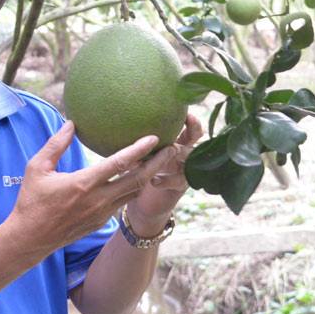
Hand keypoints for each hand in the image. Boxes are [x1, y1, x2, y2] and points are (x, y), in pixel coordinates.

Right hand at [1, 121, 173, 257]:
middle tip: (171, 148)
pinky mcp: (100, 222)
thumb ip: (56, 144)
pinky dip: (134, 188)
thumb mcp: (37, 167)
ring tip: (160, 160)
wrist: (30, 239)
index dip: (139, 149)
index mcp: (83, 184)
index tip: (154, 137)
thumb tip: (71, 123)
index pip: (119, 163)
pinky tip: (138, 176)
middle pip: (137, 180)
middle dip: (157, 164)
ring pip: (133, 193)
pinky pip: (123, 202)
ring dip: (149, 176)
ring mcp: (101, 213)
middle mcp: (98, 200)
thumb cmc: (31, 200)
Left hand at [126, 113, 202, 235]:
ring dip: (181, 153)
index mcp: (174, 141)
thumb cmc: (137, 171)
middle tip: (185, 120)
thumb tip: (118, 124)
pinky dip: (167, 180)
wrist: (142, 203)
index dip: (190, 118)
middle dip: (192, 129)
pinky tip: (154, 180)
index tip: (185, 110)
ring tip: (172, 149)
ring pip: (190, 159)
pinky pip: (178, 182)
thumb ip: (135, 140)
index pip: (187, 126)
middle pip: (195, 139)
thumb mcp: (137, 152)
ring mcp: (183, 171)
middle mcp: (182, 154)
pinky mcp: (179, 188)